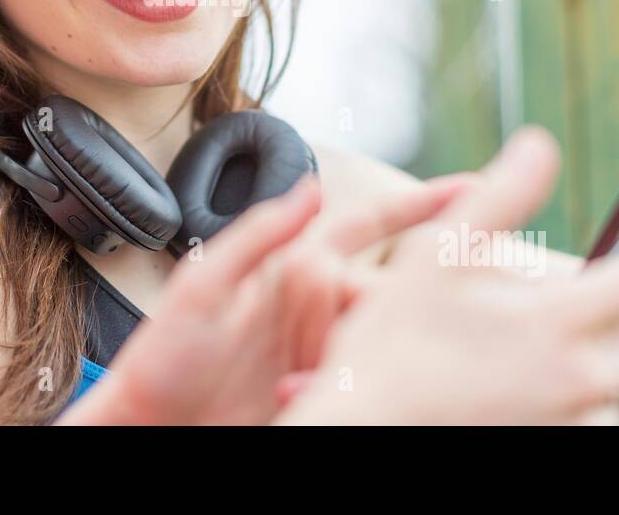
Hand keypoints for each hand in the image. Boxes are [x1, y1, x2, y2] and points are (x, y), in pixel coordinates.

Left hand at [55, 172, 469, 425]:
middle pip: (380, 290)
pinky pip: (359, 382)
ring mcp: (318, 350)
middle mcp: (311, 306)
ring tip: (304, 375)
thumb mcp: (202, 285)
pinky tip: (319, 397)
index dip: (416, 206)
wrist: (150, 429)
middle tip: (387, 323)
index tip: (468, 189)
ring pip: (374, 339)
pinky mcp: (320, 390)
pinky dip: (350, 389)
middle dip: (393, 304)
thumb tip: (310, 189)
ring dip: (362, 355)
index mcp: (288, 269)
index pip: (364, 228)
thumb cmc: (163, 356)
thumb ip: (257, 236)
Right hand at [275, 128, 618, 424]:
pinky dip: (570, 408)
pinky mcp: (548, 451)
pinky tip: (525, 393)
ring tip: (543, 358)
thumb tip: (539, 143)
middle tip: (586, 313)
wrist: (365, 426)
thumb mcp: (436, 254)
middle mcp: (572, 380)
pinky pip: (584, 427)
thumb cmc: (392, 340)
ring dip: (593, 373)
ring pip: (612, 395)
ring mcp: (563, 424)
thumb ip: (499, 196)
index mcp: (551, 322)